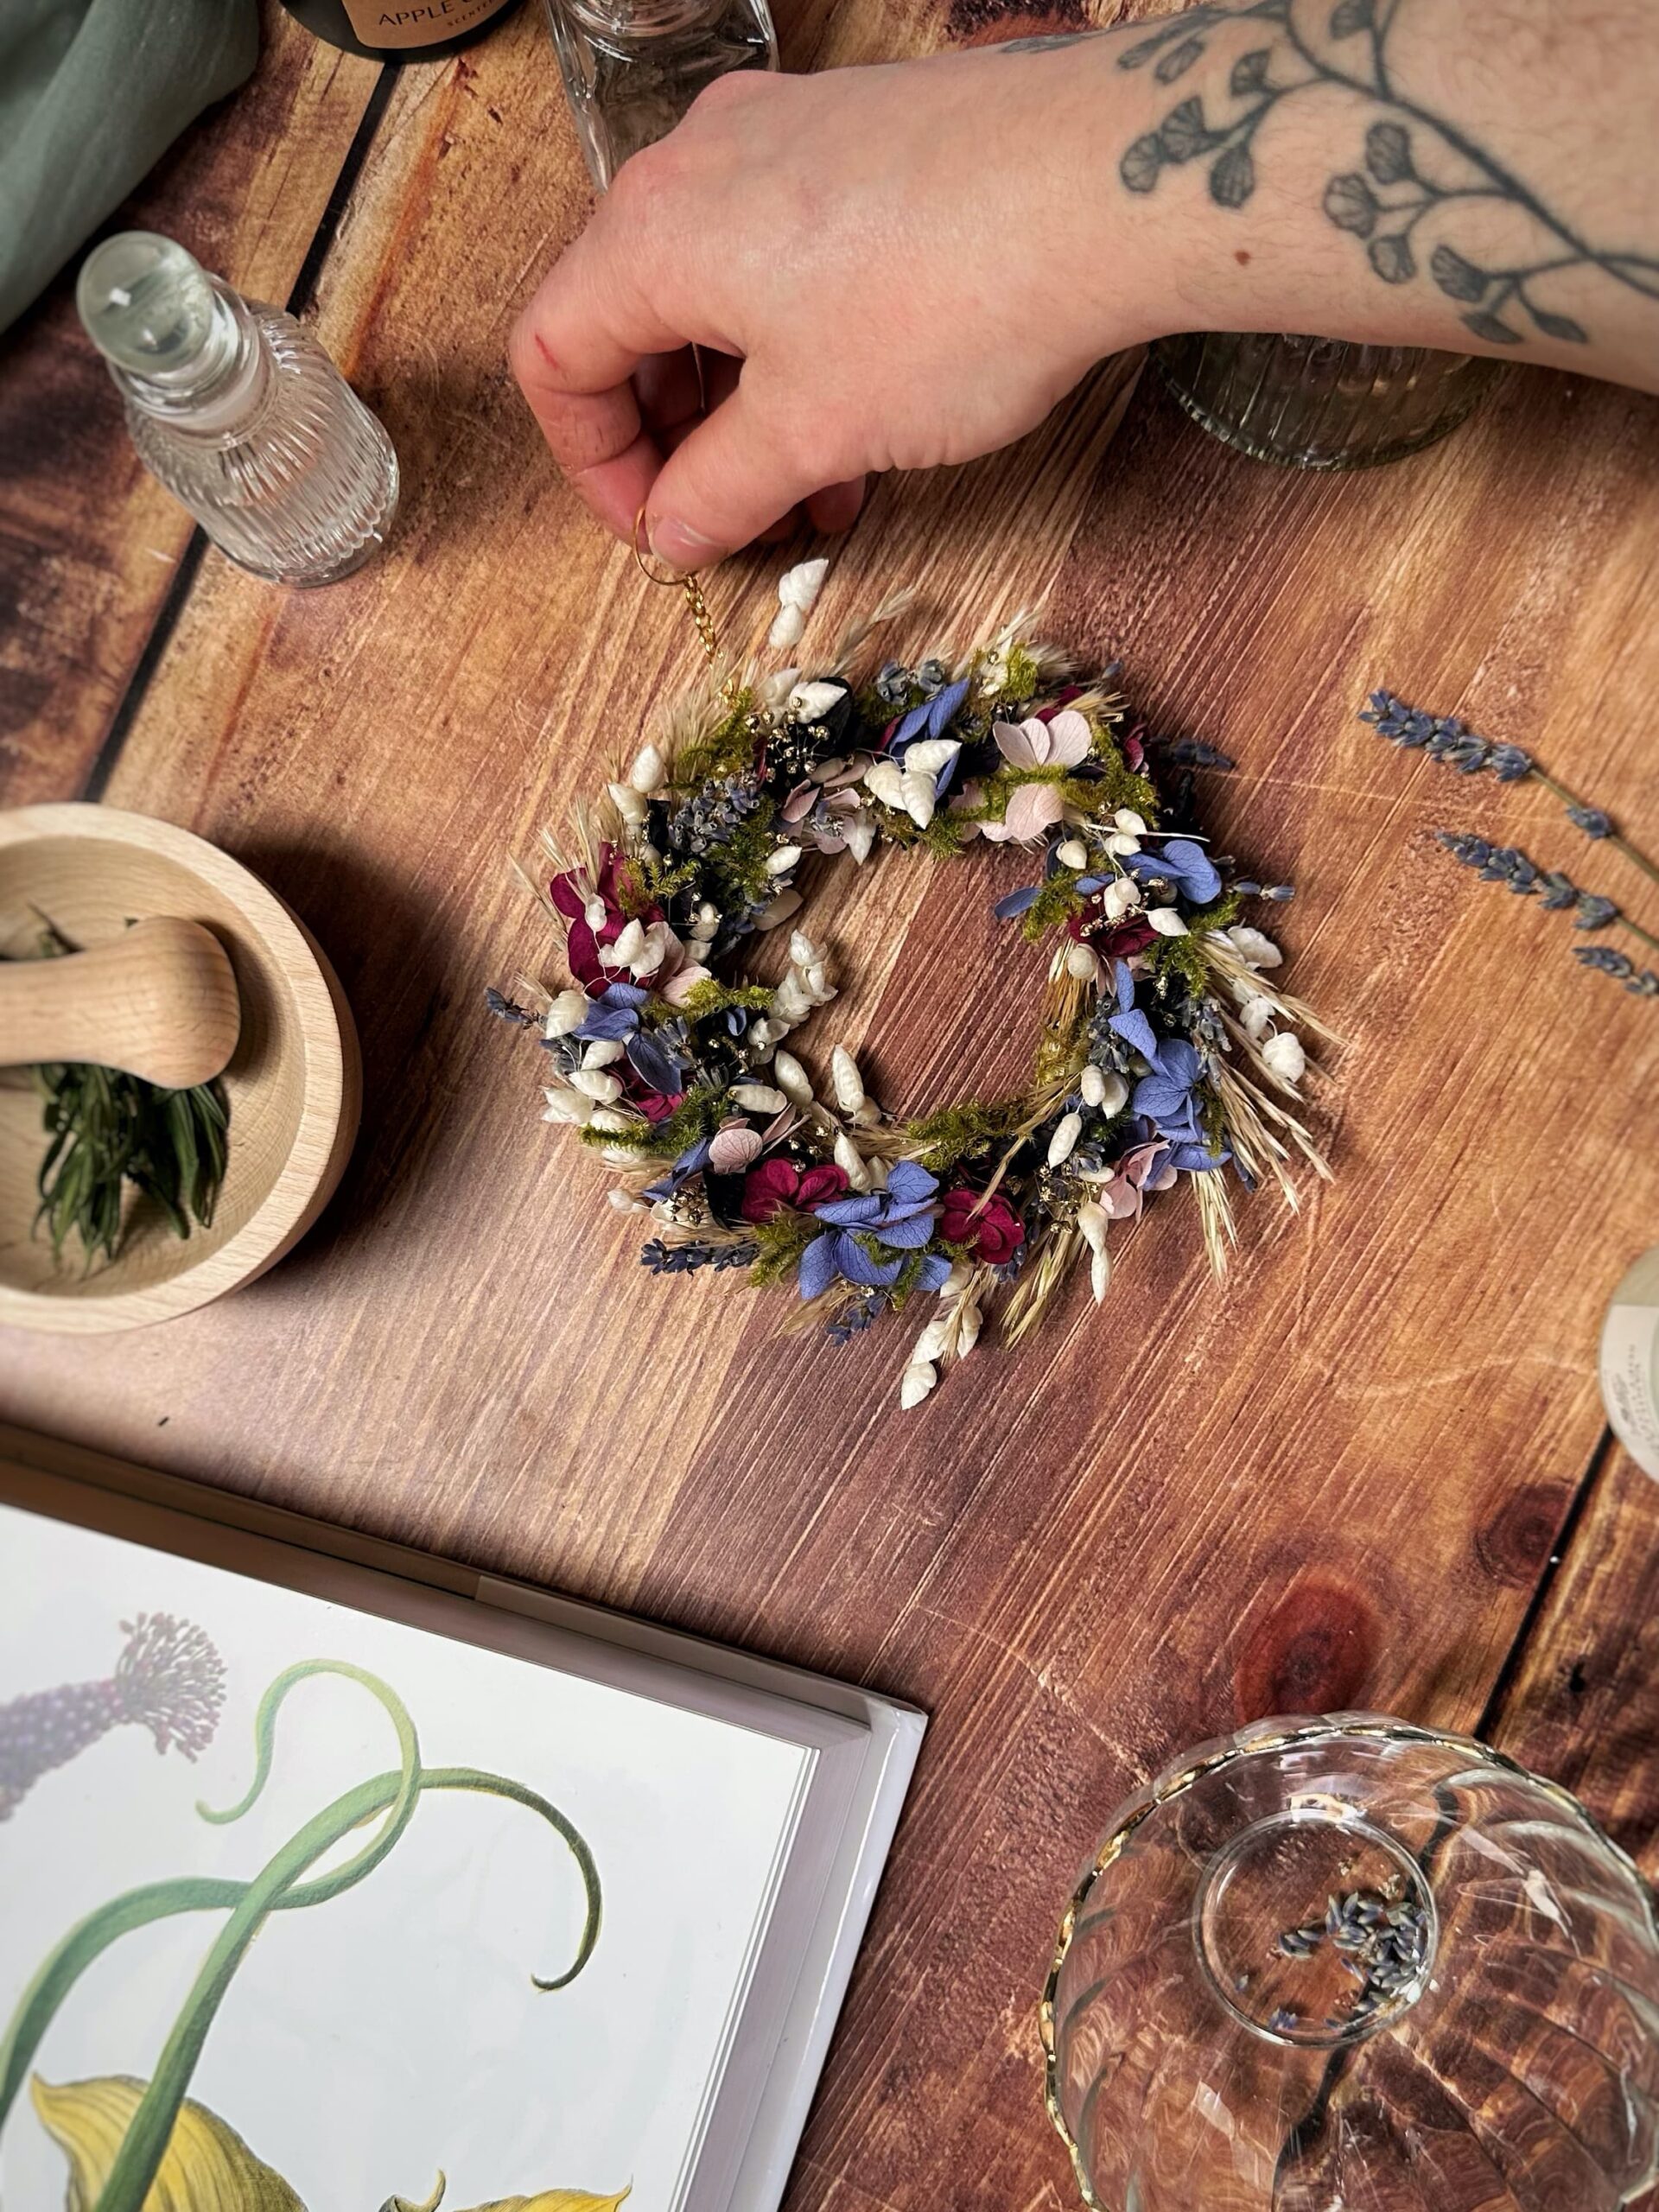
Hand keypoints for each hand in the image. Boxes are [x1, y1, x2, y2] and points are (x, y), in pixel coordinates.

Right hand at [509, 44, 1143, 566]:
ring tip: (813, 489)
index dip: (593, 465)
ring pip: (717, 289)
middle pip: (631, 318)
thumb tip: (675, 530)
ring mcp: (784, 135)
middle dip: (673, 438)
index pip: (556, 356)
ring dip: (745, 403)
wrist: (1103, 186)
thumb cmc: (949, 298)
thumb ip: (720, 490)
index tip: (657, 529)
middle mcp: (701, 163)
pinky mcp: (860, 137)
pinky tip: (866, 412)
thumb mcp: (813, 432)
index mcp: (652, 231)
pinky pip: (788, 251)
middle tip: (728, 517)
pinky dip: (799, 343)